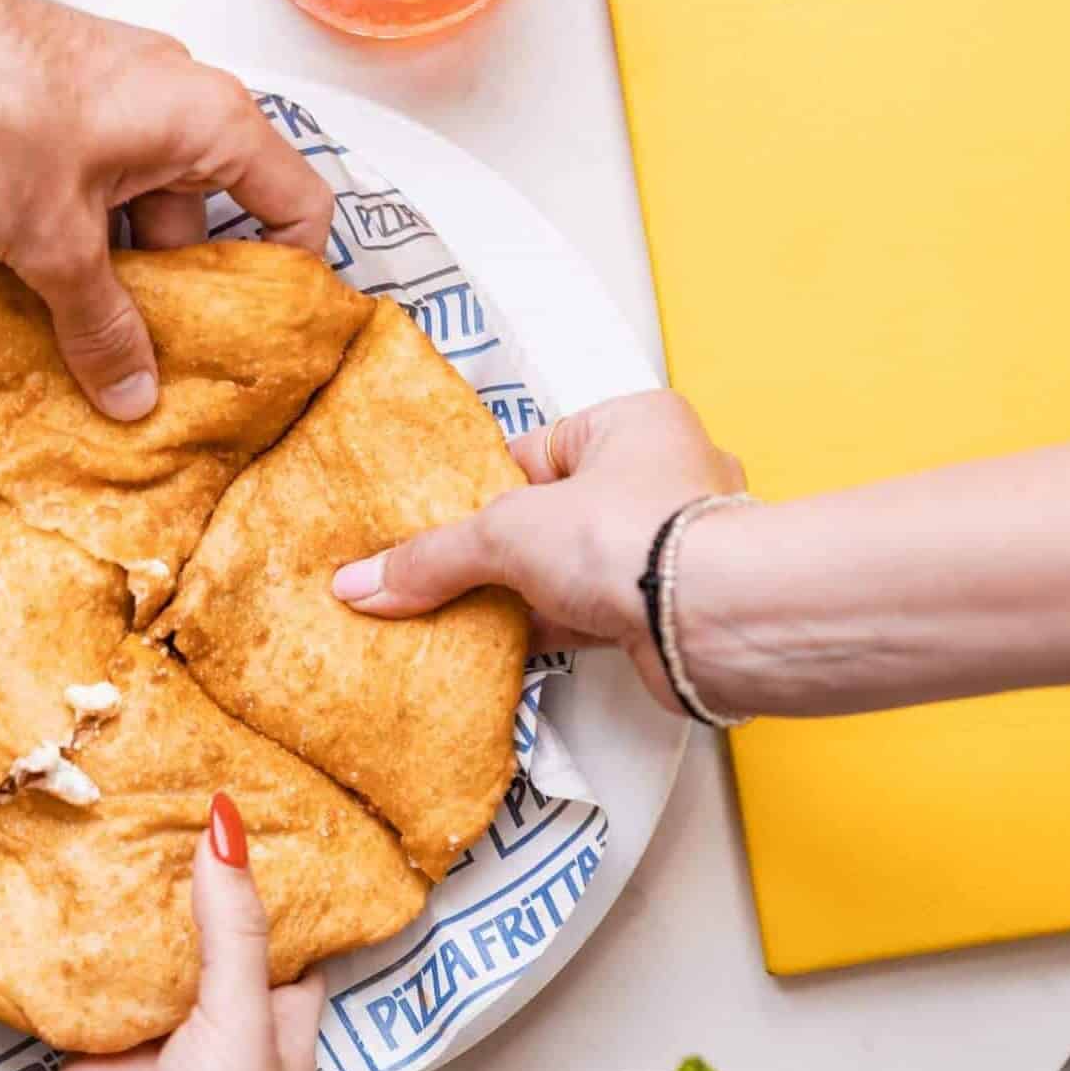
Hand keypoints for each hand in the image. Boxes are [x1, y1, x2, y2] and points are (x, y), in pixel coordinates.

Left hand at [0, 0, 335, 420]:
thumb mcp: (57, 243)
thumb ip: (101, 325)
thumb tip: (133, 391)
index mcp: (210, 124)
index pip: (298, 205)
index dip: (291, 276)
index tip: (265, 337)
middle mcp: (175, 113)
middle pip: (208, 228)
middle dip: (183, 302)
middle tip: (161, 372)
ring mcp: (116, 118)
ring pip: (140, 222)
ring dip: (118, 284)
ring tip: (97, 356)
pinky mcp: (62, 128)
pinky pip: (94, 205)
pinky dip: (79, 254)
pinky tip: (51, 311)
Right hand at [44, 793, 325, 1070]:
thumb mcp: (244, 1021)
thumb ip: (234, 928)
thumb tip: (227, 832)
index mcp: (280, 1010)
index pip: (286, 921)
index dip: (273, 865)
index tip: (257, 797)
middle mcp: (220, 1013)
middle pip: (207, 922)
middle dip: (190, 867)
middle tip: (170, 784)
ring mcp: (157, 1024)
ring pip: (145, 940)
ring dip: (130, 893)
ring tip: (116, 808)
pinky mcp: (96, 1038)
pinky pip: (86, 972)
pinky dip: (75, 933)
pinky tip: (65, 879)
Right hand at [329, 391, 746, 710]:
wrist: (713, 620)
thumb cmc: (625, 535)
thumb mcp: (504, 532)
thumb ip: (431, 558)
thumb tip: (356, 585)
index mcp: (633, 423)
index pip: (535, 452)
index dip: (482, 490)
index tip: (438, 526)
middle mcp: (664, 475)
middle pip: (553, 513)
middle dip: (503, 550)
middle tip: (444, 575)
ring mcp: (672, 546)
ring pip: (576, 567)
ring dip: (527, 595)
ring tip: (462, 616)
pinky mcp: (672, 608)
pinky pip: (596, 613)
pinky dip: (552, 630)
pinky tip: (503, 648)